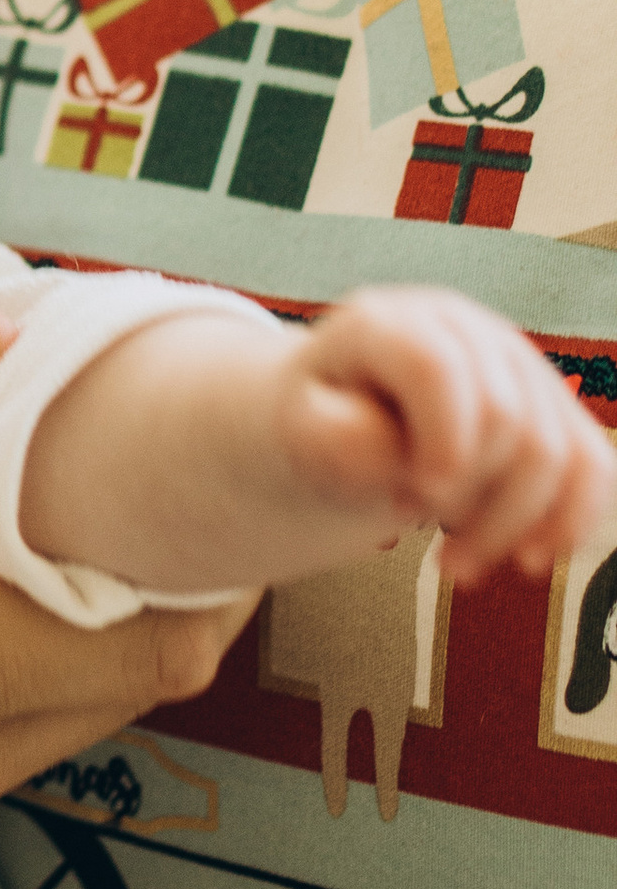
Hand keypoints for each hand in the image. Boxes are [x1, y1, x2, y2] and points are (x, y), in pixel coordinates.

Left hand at [280, 290, 614, 585]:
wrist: (340, 410)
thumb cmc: (321, 420)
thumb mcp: (299, 429)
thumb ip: (339, 440)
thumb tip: (404, 458)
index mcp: (391, 323)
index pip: (436, 369)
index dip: (438, 442)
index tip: (410, 504)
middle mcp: (466, 329)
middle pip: (506, 419)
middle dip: (465, 498)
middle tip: (410, 528)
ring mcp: (517, 363)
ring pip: (556, 450)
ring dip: (510, 526)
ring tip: (455, 564)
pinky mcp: (551, 405)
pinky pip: (593, 463)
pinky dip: (569, 521)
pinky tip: (528, 558)